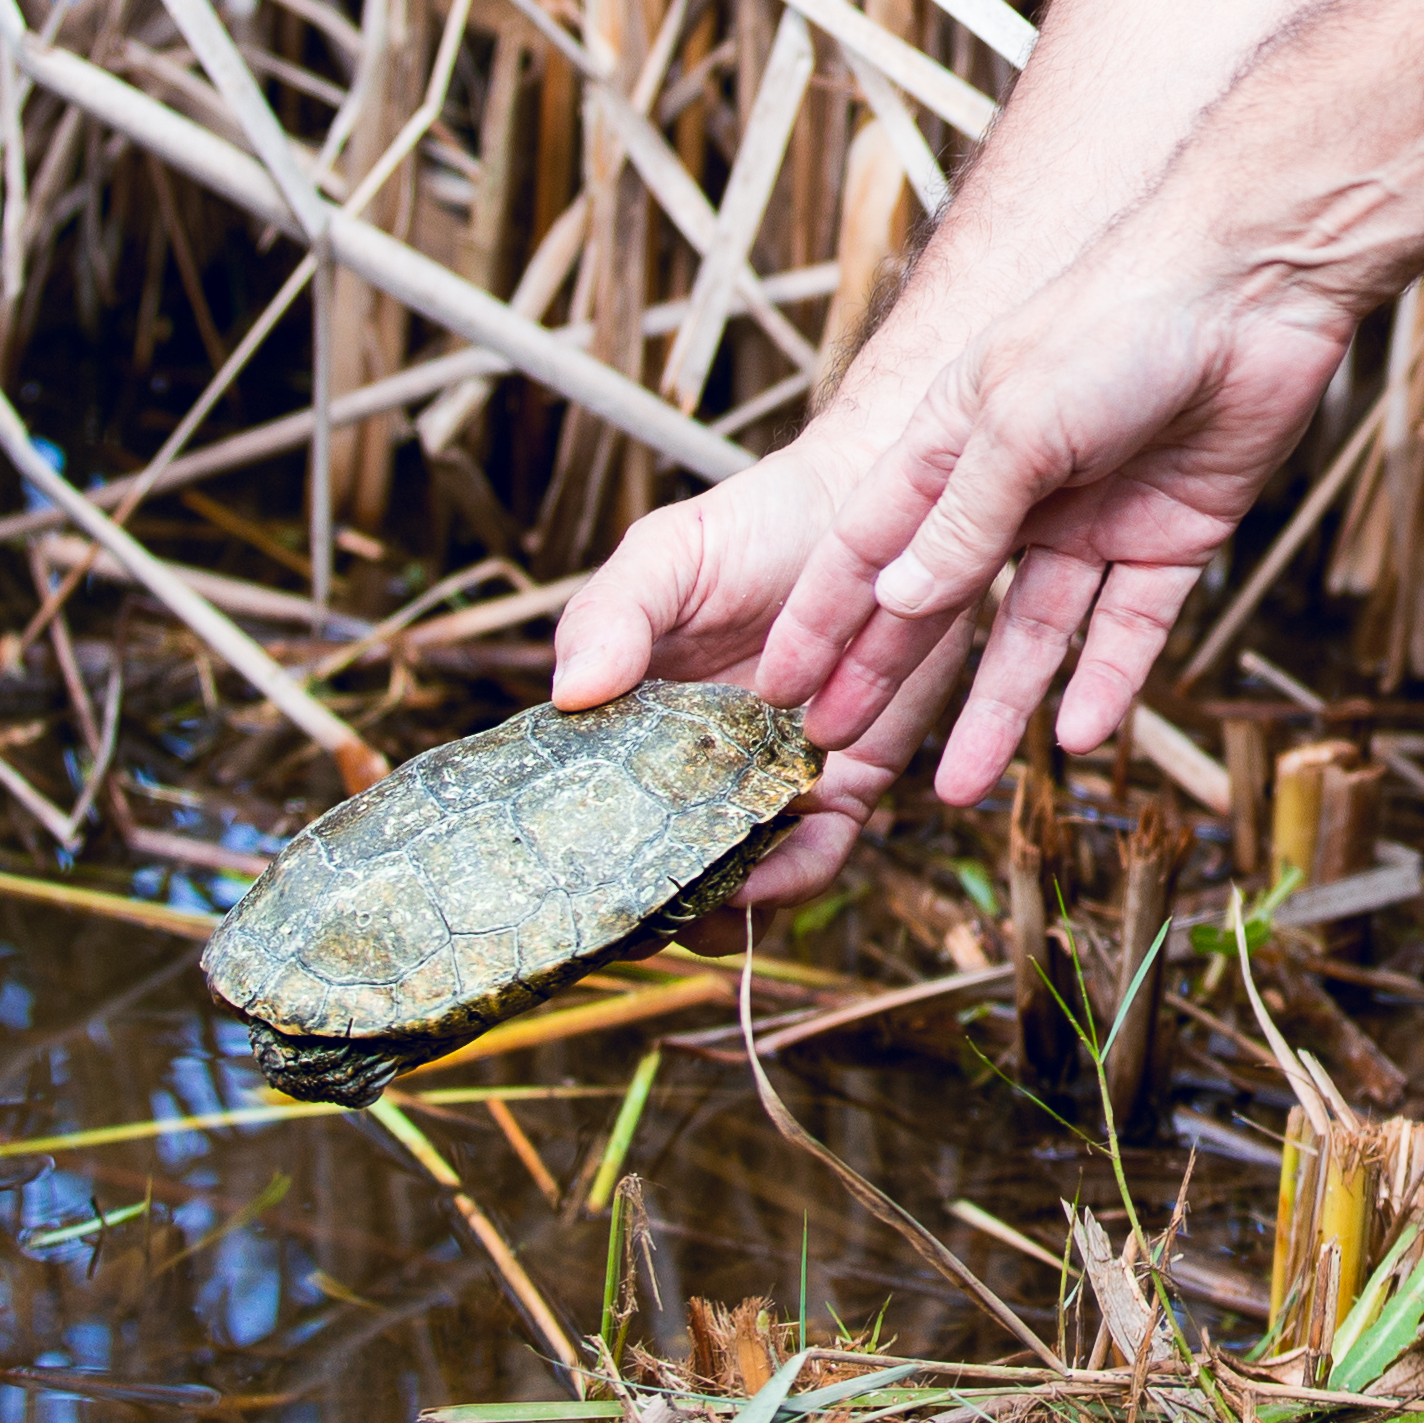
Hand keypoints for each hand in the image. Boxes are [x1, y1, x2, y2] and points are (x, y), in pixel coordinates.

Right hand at [550, 428, 975, 904]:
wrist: (873, 498)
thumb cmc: (757, 524)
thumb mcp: (668, 555)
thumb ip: (613, 613)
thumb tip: (570, 694)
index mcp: (637, 724)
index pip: (588, 808)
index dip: (566, 858)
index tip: (550, 890)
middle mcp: (700, 770)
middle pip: (656, 865)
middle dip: (637, 907)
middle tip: (621, 925)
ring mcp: (771, 783)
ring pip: (734, 879)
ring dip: (712, 909)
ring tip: (696, 911)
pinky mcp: (846, 782)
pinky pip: (817, 853)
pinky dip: (791, 879)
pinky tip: (769, 878)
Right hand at [753, 214, 1361, 807]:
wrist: (1255, 287)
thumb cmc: (1117, 320)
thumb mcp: (1017, 424)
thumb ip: (961, 521)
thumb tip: (894, 605)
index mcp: (956, 437)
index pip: (871, 541)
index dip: (823, 614)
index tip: (774, 687)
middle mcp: (1018, 483)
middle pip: (942, 599)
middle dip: (892, 677)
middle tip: (839, 758)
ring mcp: (1094, 513)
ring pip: (1034, 632)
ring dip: (998, 707)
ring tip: (958, 788)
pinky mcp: (1169, 534)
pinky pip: (1128, 627)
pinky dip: (1106, 682)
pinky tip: (1080, 738)